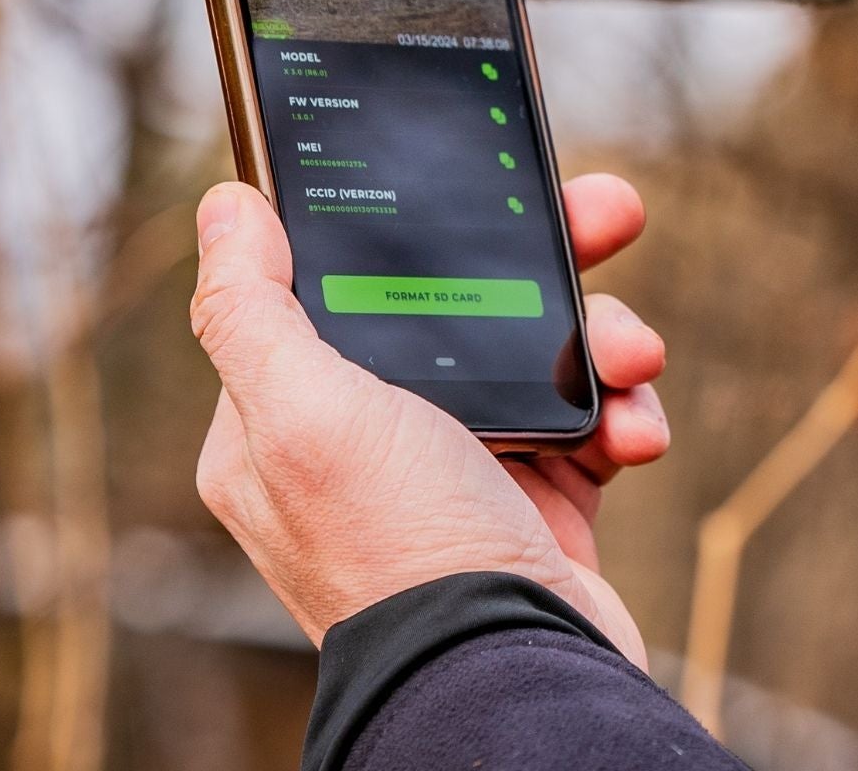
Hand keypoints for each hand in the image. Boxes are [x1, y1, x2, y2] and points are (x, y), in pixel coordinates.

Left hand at [189, 174, 666, 657]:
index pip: (355, 278)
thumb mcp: (306, 416)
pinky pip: (591, 416)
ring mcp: (460, 466)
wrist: (513, 675)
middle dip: (550, 262)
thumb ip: (252, 310)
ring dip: (602, 339)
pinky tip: (634, 432)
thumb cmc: (400, 550)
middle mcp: (372, 438)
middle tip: (608, 216)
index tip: (488, 182)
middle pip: (466, 301)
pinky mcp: (538, 496)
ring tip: (633, 358)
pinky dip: (623, 414)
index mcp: (294, 415)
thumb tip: (224, 207)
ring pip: (541, 349)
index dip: (422, 222)